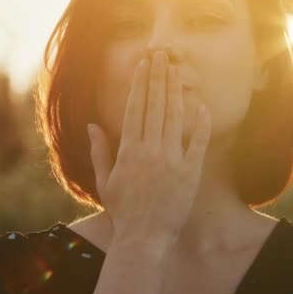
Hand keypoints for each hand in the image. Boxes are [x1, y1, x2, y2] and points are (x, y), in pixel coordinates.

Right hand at [87, 50, 210, 242]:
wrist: (144, 238)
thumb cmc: (123, 211)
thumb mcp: (105, 181)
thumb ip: (99, 151)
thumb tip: (92, 126)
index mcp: (129, 150)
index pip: (135, 108)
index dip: (140, 84)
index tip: (144, 65)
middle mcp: (150, 150)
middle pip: (155, 105)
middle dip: (158, 78)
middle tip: (162, 55)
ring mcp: (172, 160)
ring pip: (174, 117)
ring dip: (175, 91)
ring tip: (177, 70)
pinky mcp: (190, 172)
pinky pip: (197, 142)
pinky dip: (200, 123)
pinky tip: (201, 105)